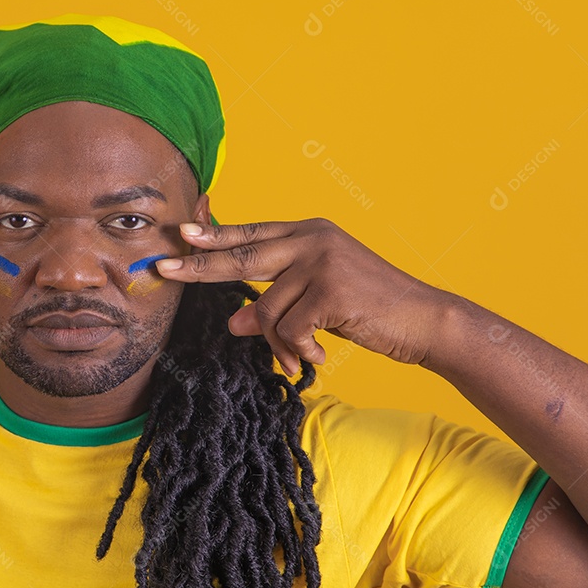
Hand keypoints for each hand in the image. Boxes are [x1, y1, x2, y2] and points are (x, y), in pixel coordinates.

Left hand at [154, 218, 452, 375]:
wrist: (424, 321)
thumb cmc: (370, 309)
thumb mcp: (317, 299)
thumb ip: (276, 301)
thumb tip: (233, 323)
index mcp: (308, 232)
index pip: (251, 234)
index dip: (214, 236)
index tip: (181, 234)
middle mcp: (312, 238)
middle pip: (241, 256)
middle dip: (198, 266)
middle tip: (163, 269)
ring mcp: (321, 261)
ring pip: (267, 309)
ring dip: (279, 342)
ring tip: (300, 355)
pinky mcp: (330, 289)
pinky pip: (289, 329)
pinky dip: (298, 350)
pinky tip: (319, 355)